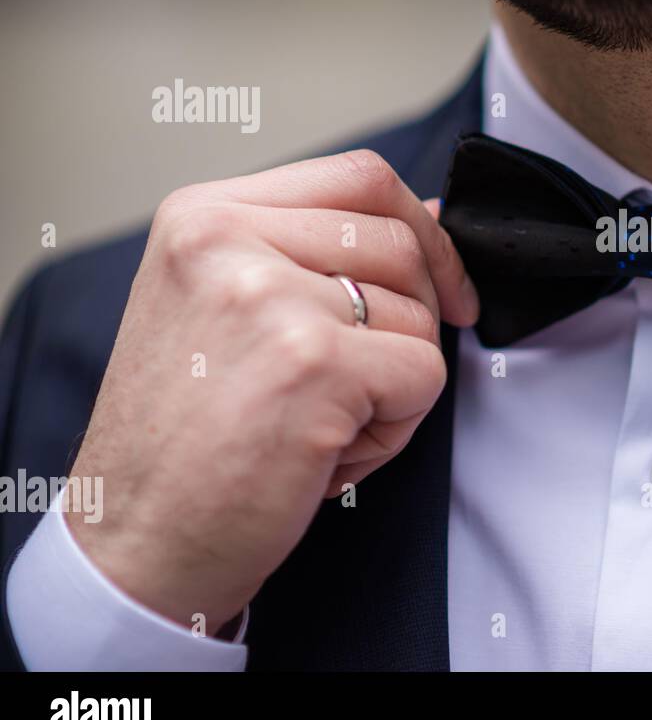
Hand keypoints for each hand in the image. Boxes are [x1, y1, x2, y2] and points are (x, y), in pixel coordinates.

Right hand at [66, 150, 477, 631]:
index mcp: (204, 217)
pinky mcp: (314, 363)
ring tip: (318, 424)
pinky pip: (424, 374)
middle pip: (401, 242)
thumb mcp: (226, 311)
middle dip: (414, 319)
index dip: (425, 228)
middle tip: (359, 382)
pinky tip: (327, 452)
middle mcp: (229, 242)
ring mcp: (271, 297)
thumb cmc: (187, 440)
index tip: (445, 282)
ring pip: (419, 315)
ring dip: (393, 385)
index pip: (361, 177)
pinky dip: (396, 427)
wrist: (138, 542)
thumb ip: (317, 257)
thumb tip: (435, 223)